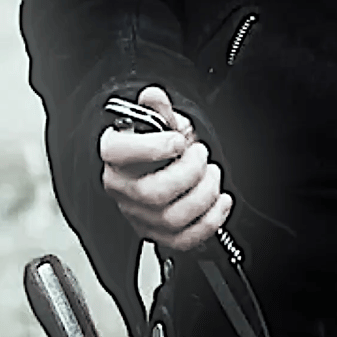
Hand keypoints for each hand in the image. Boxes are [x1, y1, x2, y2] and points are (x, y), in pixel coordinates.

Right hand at [99, 85, 231, 250]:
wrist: (161, 167)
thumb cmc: (158, 145)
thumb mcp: (161, 122)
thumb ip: (158, 109)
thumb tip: (153, 96)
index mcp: (116, 155)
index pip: (117, 153)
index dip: (152, 147)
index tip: (178, 140)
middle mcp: (122, 188)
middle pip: (153, 192)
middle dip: (189, 172)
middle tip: (201, 156)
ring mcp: (138, 215)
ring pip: (171, 218)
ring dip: (204, 194)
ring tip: (211, 175)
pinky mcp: (157, 234)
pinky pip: (183, 240)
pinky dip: (210, 221)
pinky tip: (220, 201)